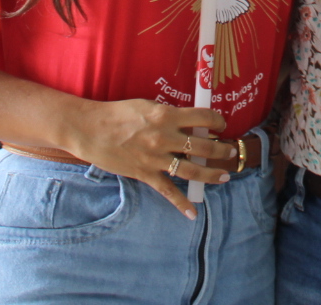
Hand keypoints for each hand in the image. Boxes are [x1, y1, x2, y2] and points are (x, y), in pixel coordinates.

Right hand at [58, 98, 232, 217]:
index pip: (202, 117)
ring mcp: (155, 158)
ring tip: (223, 176)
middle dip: (221, 150)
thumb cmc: (118, 114)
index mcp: (166, 115)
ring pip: (191, 170)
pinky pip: (168, 191)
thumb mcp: (147, 106)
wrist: (91, 130)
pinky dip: (181, 203)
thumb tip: (189, 122)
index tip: (221, 124)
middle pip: (203, 146)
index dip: (217, 121)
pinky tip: (193, 213)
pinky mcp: (145, 174)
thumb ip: (168, 114)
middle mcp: (164, 137)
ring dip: (211, 174)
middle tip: (229, 151)